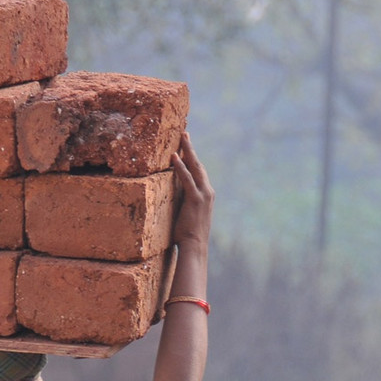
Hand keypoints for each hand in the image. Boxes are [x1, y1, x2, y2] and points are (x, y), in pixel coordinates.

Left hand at [170, 133, 213, 251]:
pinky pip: (187, 179)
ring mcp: (203, 195)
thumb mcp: (186, 214)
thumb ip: (183, 202)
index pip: (198, 172)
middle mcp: (207, 192)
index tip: (186, 145)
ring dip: (188, 151)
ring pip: (195, 167)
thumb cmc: (187, 235)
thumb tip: (173, 194)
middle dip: (191, 148)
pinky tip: (175, 156)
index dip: (192, 157)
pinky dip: (180, 167)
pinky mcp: (195, 200)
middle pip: (198, 165)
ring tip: (182, 137)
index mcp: (205, 195)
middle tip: (184, 133)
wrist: (194, 247)